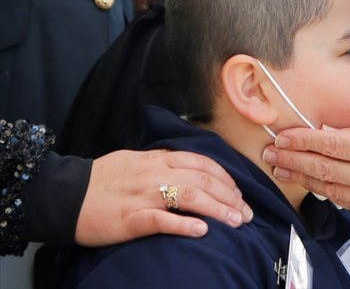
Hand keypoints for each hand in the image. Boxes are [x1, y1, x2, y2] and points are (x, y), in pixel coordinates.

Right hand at [76, 149, 251, 246]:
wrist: (62, 194)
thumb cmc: (99, 180)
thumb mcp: (134, 161)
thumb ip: (161, 162)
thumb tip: (187, 167)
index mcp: (156, 159)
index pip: (201, 163)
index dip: (225, 177)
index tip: (239, 192)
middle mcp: (154, 174)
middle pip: (202, 180)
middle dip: (229, 196)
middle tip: (246, 213)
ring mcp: (142, 195)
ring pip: (189, 196)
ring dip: (218, 209)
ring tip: (236, 221)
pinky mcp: (129, 218)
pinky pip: (161, 219)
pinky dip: (184, 224)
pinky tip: (202, 231)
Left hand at [261, 115, 349, 221]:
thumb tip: (331, 128)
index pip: (331, 144)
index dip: (303, 140)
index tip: (283, 136)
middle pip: (324, 168)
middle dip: (293, 160)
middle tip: (270, 153)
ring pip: (331, 189)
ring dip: (303, 179)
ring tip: (282, 170)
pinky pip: (348, 202)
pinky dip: (327, 191)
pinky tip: (312, 184)